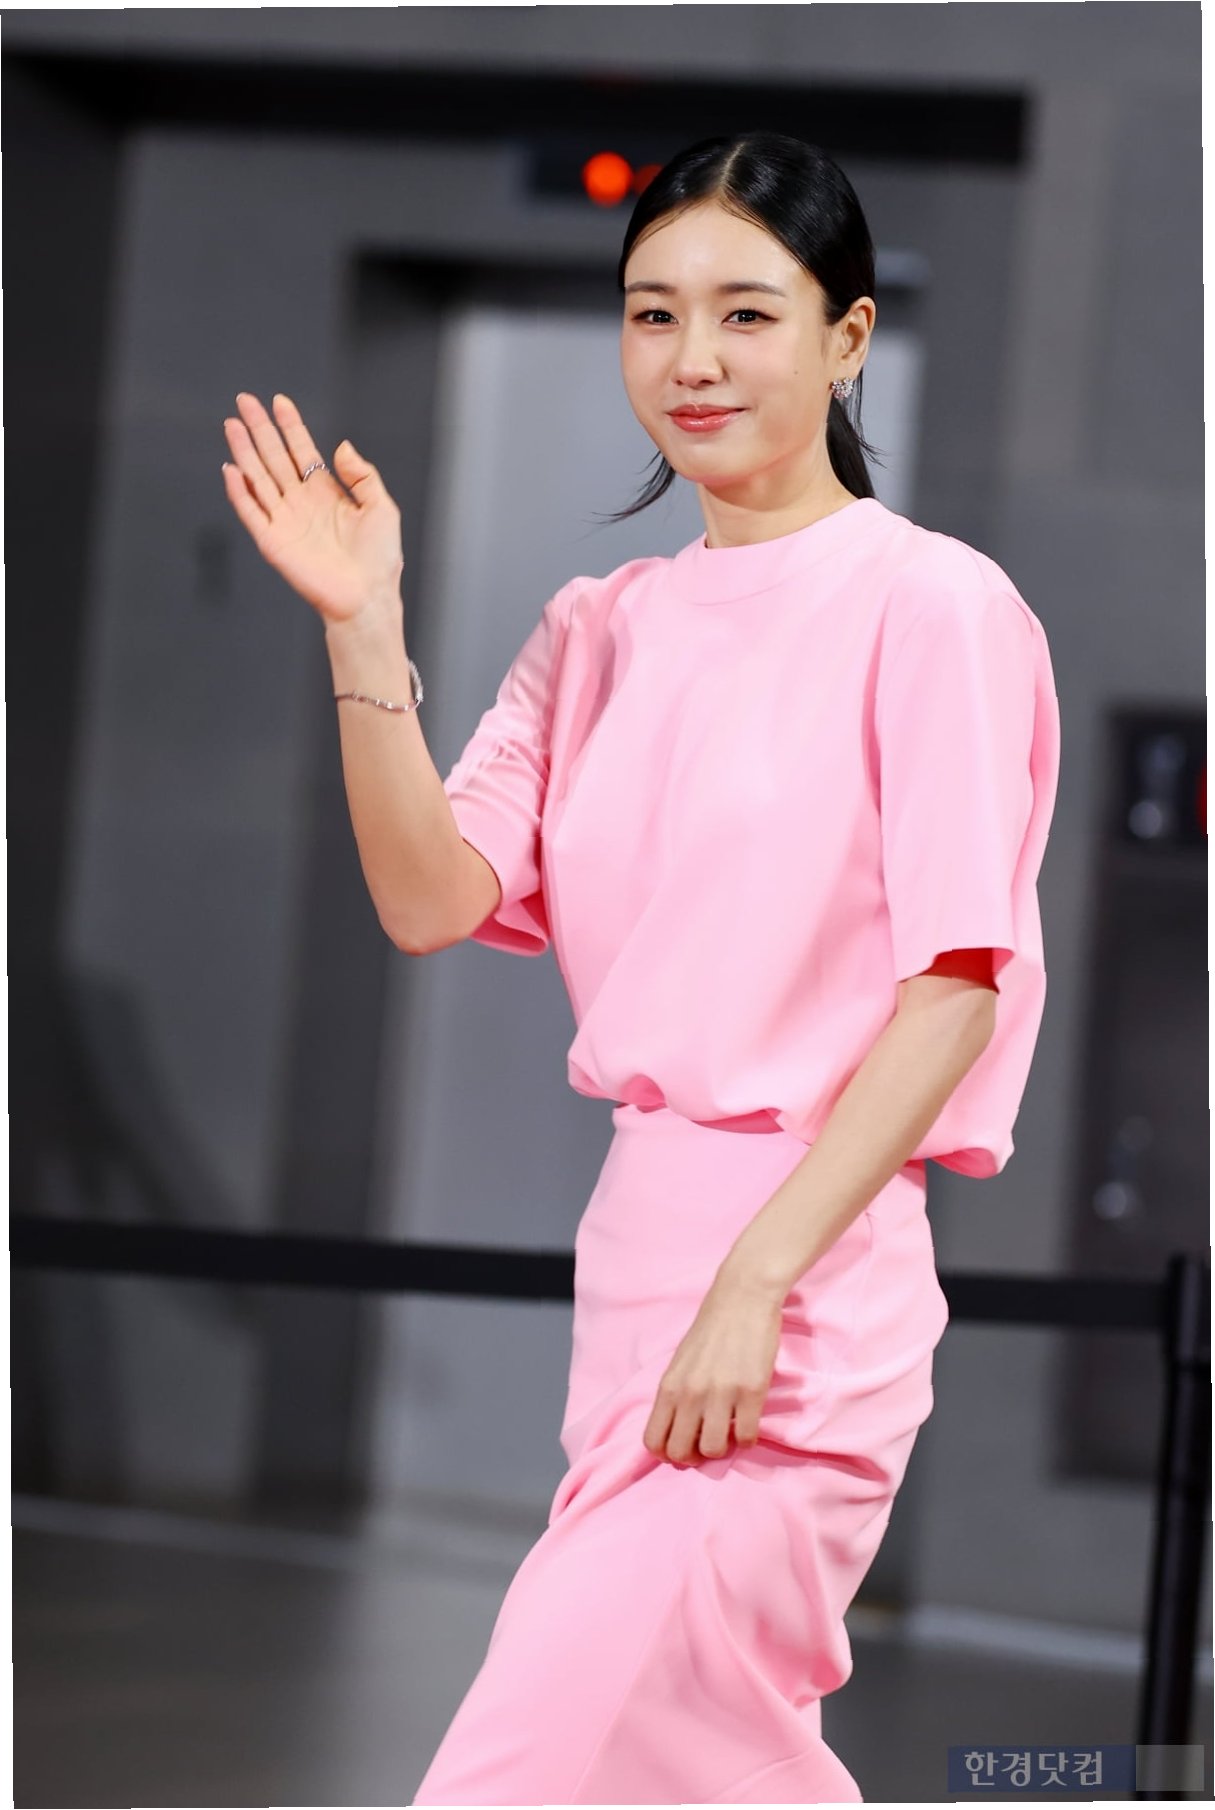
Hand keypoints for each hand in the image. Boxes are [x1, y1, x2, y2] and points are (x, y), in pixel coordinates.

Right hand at [221, 392, 403, 626]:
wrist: (367, 597)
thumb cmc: (379, 559)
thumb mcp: (381, 508)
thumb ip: (363, 475)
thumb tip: (342, 446)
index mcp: (326, 493)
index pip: (302, 451)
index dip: (291, 426)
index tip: (280, 401)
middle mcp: (302, 504)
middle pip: (275, 458)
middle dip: (260, 429)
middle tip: (245, 400)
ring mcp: (285, 522)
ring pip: (258, 478)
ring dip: (244, 452)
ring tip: (232, 424)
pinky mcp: (273, 543)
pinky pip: (251, 513)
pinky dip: (239, 492)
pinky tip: (230, 469)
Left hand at [641, 1271, 784, 1465]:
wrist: (743, 1297)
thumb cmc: (710, 1329)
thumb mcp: (680, 1361)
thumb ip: (676, 1394)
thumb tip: (677, 1429)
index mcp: (669, 1385)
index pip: (653, 1441)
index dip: (667, 1454)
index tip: (682, 1448)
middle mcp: (690, 1393)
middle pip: (681, 1453)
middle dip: (694, 1457)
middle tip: (706, 1442)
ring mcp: (721, 1393)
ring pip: (714, 1450)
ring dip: (722, 1448)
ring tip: (728, 1431)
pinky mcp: (752, 1392)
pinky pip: (746, 1437)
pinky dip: (747, 1438)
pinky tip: (748, 1423)